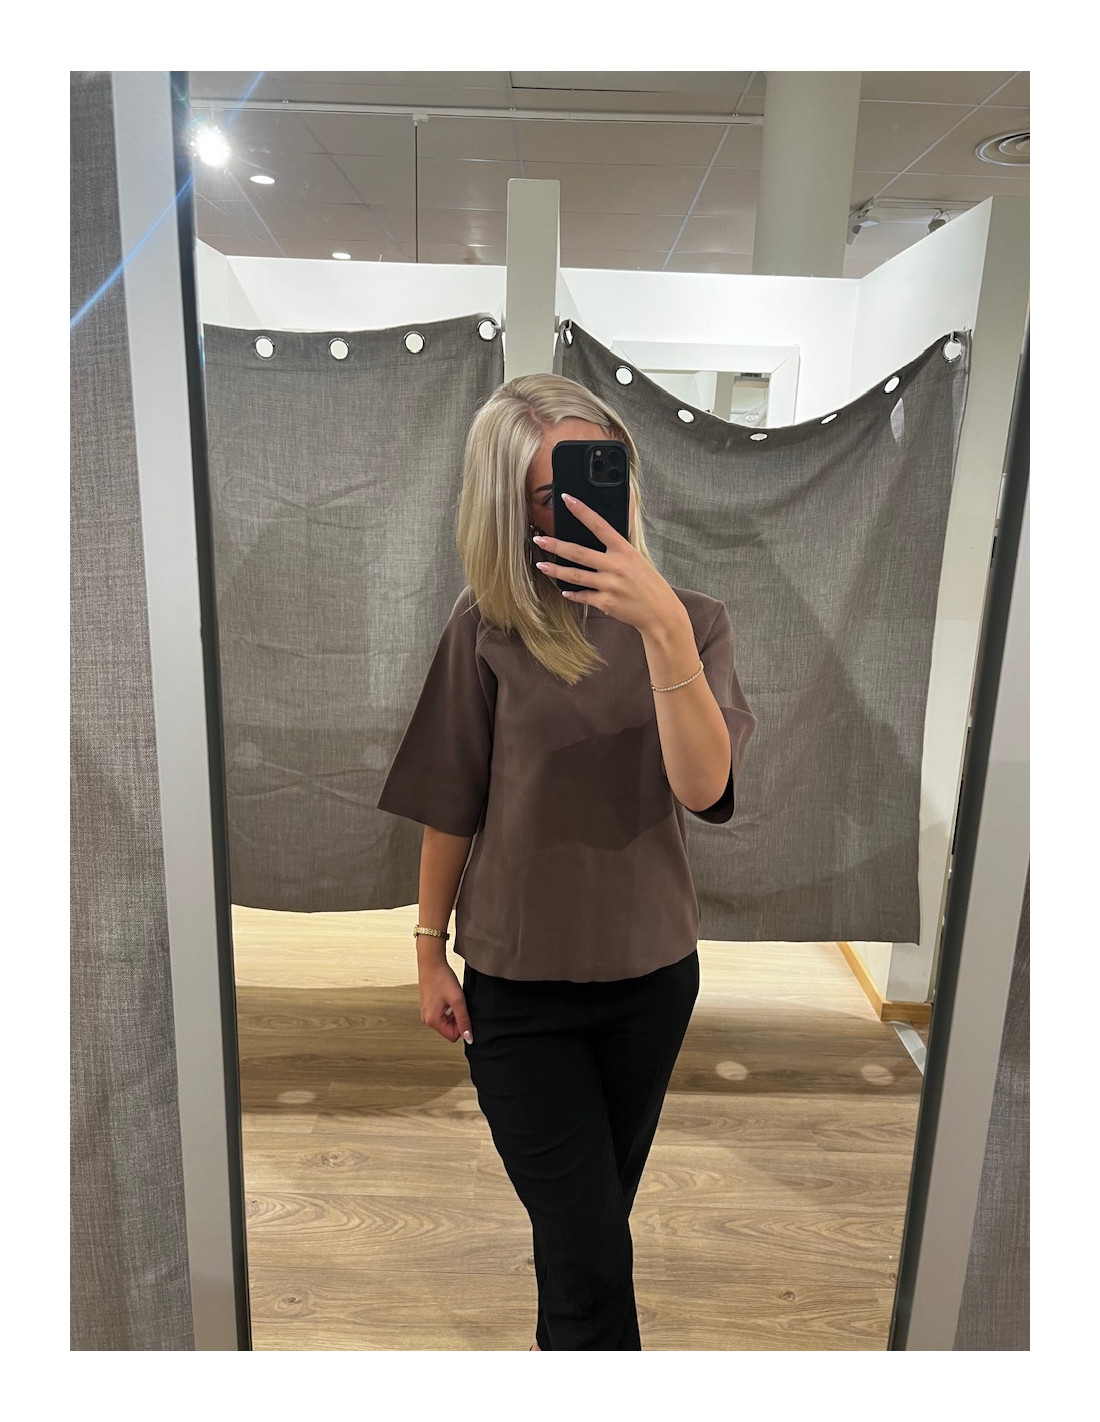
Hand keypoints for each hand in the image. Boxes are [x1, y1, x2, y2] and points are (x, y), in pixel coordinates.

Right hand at [418, 958, 472, 1044]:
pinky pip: (441, 1014)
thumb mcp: (458, 1000)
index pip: (452, 1036)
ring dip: (453, 1013)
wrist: (431, 963)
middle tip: (459, 1004)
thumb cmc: (441, 978)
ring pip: (446, 1022)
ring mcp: (426, 1012)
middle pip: (449, 1029)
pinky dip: (448, 1008)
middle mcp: (427, 1018)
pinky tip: (449, 997)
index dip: (462, 1026)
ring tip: (454, 999)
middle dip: (457, 1019)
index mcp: (432, 1020)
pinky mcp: (428, 1006)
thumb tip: (469, 1037)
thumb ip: (464, 1020)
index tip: (464, 1012)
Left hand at [532, 493, 679, 634]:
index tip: (566, 499)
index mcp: (624, 550)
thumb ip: (618, 549)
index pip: (599, 525)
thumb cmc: (649, 584)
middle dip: (555, 545)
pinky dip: (572, 594)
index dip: (582, 511)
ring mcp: (609, 585)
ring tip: (540, 566)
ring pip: (575, 576)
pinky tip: (564, 591)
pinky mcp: (605, 602)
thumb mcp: (637, 559)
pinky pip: (583, 596)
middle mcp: (615, 566)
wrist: (661, 612)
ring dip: (555, 571)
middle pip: (578, 552)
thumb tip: (600, 535)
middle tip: (539, 539)